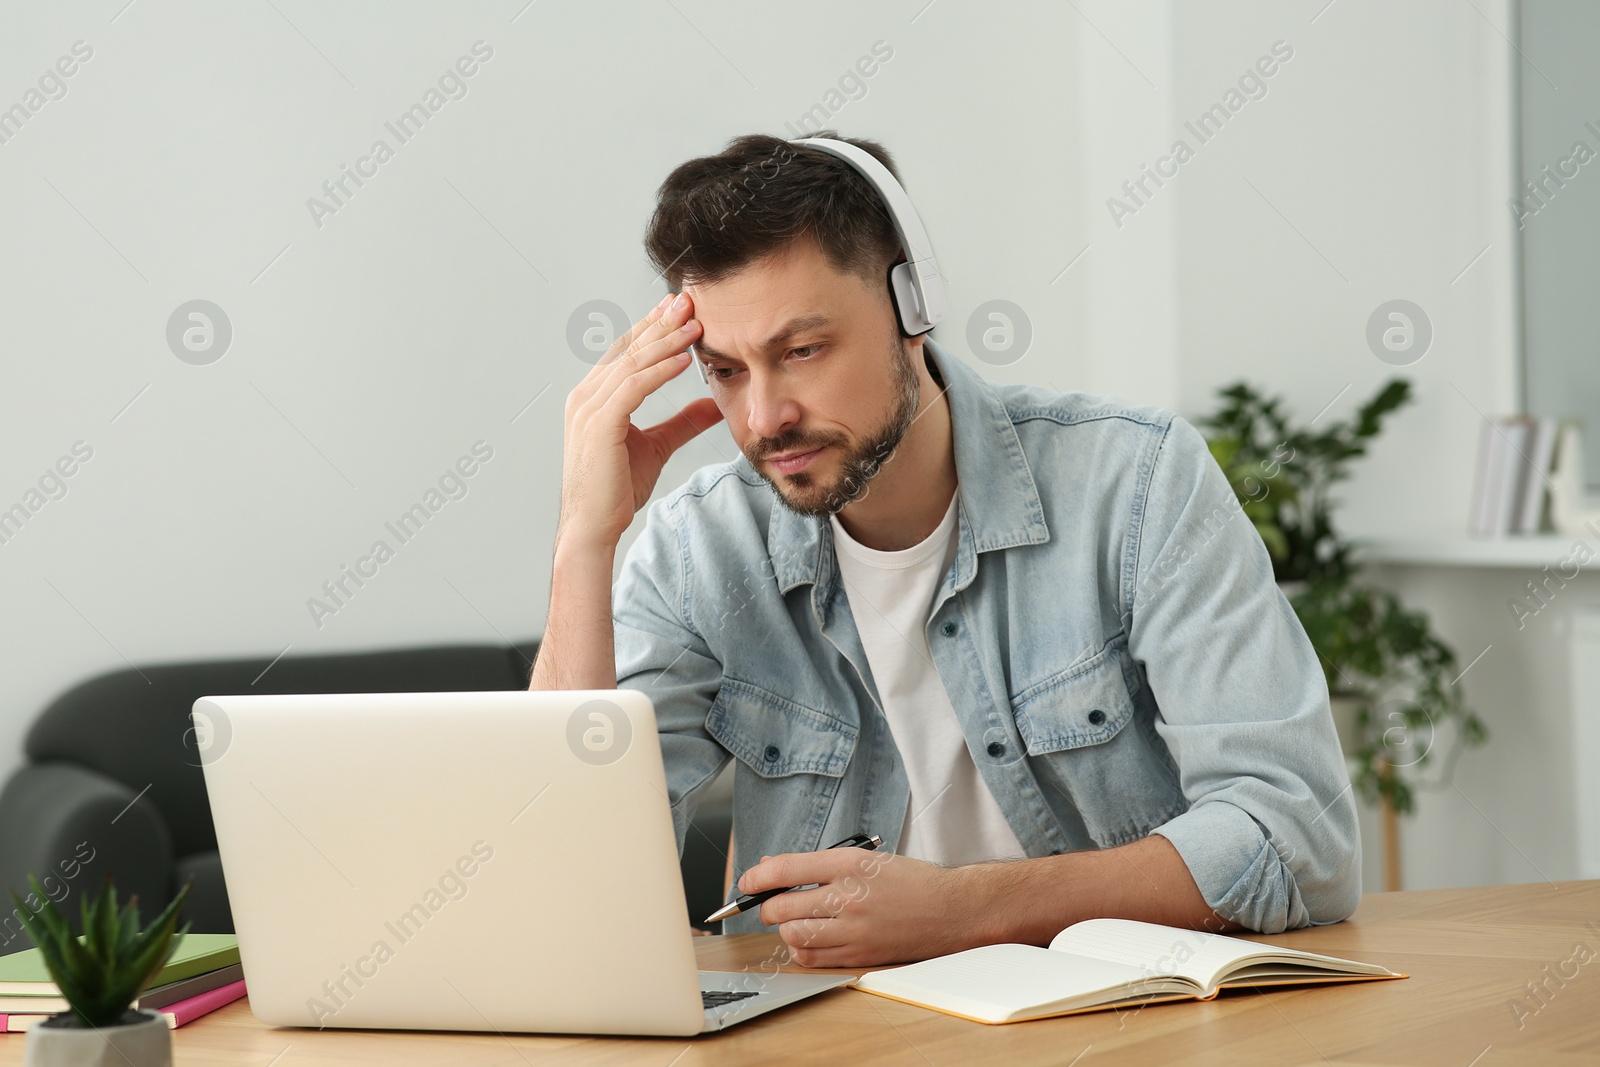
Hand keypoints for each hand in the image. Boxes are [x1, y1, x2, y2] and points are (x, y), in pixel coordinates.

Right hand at [558, 293, 722, 551]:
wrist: (594, 526)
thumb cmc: (615, 490)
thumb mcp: (657, 446)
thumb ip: (682, 422)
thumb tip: (713, 405)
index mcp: (594, 397)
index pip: (626, 353)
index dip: (653, 329)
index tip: (680, 310)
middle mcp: (586, 396)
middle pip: (628, 349)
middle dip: (660, 323)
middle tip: (689, 300)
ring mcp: (589, 408)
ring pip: (632, 363)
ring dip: (666, 341)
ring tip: (695, 324)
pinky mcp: (599, 424)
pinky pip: (633, 387)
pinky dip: (660, 371)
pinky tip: (684, 359)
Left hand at [739, 847, 985, 966]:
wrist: (951, 908)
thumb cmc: (909, 881)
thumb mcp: (865, 858)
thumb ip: (818, 865)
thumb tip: (773, 869)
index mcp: (849, 863)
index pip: (786, 869)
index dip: (757, 877)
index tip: (746, 882)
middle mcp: (848, 895)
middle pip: (781, 906)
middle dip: (767, 906)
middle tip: (770, 905)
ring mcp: (853, 928)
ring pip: (793, 934)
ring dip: (784, 929)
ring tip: (793, 921)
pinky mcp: (859, 953)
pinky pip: (812, 958)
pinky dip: (801, 950)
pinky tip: (809, 939)